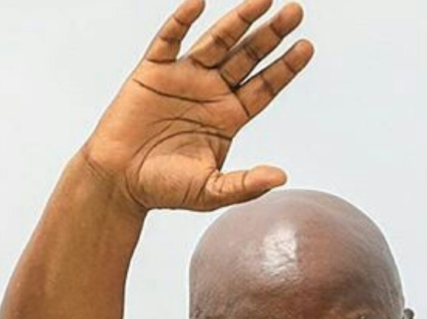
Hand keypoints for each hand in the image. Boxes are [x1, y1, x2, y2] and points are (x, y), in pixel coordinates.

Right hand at [81, 0, 313, 213]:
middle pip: (248, 57)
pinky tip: (199, 3)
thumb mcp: (212, 192)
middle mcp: (210, 92)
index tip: (306, 46)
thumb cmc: (166, 189)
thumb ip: (246, 184)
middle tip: (296, 11)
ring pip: (217, 42)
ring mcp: (183, 78)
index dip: (285, 67)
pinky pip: (169, 40)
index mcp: (229, 117)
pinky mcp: (152, 71)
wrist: (120, 182)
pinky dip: (181, 21)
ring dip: (239, 20)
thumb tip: (281, 177)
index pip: (264, 87)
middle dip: (271, 34)